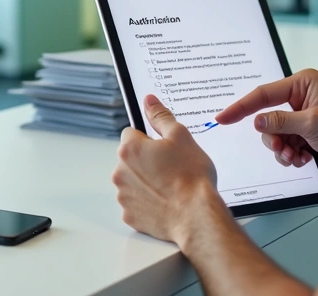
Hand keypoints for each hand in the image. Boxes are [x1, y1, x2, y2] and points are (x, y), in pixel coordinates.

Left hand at [112, 95, 222, 244]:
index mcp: (130, 149)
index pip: (131, 133)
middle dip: (146, 161)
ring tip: (171, 186)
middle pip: (131, 159)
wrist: (196, 216)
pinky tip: (166, 202)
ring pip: (133, 181)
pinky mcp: (130, 215)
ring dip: (146, 181)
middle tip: (171, 167)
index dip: (149, 138)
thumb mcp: (180, 136)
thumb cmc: (191, 177)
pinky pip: (137, 203)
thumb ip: (161, 116)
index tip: (163, 147)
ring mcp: (124, 196)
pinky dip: (148, 202)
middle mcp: (120, 172)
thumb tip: (149, 101)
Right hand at [215, 69, 317, 188]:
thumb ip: (281, 121)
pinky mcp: (305, 140)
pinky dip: (290, 157)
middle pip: (266, 118)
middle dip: (272, 137)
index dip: (241, 107)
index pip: (264, 94)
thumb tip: (257, 122)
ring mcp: (302, 121)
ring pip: (273, 137)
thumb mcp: (312, 124)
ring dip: (282, 150)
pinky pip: (283, 149)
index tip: (223, 118)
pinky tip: (305, 159)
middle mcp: (301, 100)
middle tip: (283, 147)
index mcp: (303, 84)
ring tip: (298, 155)